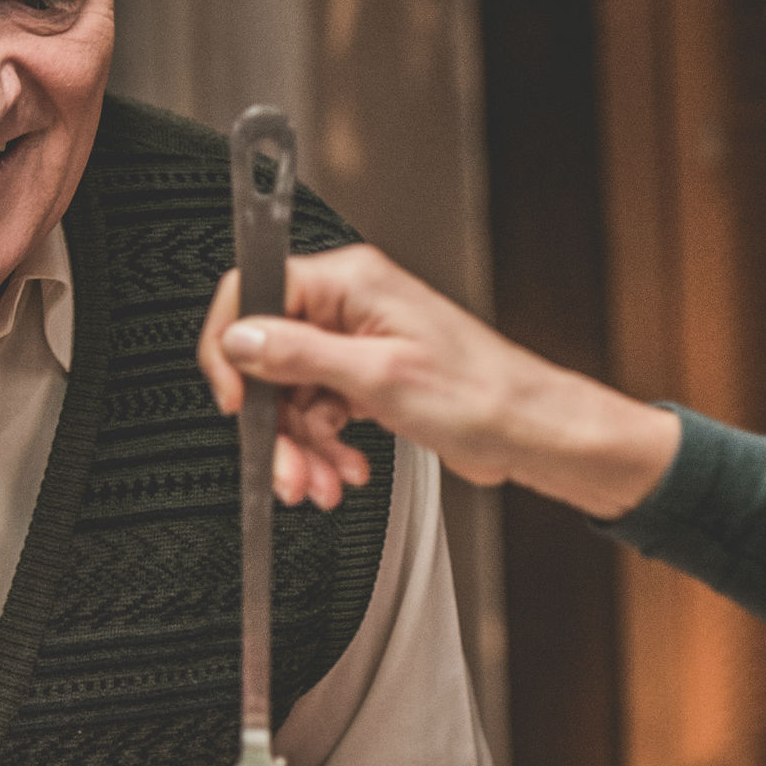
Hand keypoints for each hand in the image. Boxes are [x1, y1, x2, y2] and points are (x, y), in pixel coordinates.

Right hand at [193, 244, 682, 519]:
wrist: (531, 433)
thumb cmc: (481, 396)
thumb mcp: (378, 377)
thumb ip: (299, 355)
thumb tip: (241, 339)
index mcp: (351, 282)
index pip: (254, 293)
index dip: (233, 349)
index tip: (235, 400)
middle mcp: (352, 305)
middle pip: (270, 357)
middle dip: (275, 423)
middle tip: (288, 468)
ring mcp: (361, 343)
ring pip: (294, 394)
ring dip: (302, 447)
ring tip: (323, 483)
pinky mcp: (371, 378)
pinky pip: (323, 411)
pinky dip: (327, 447)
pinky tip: (346, 469)